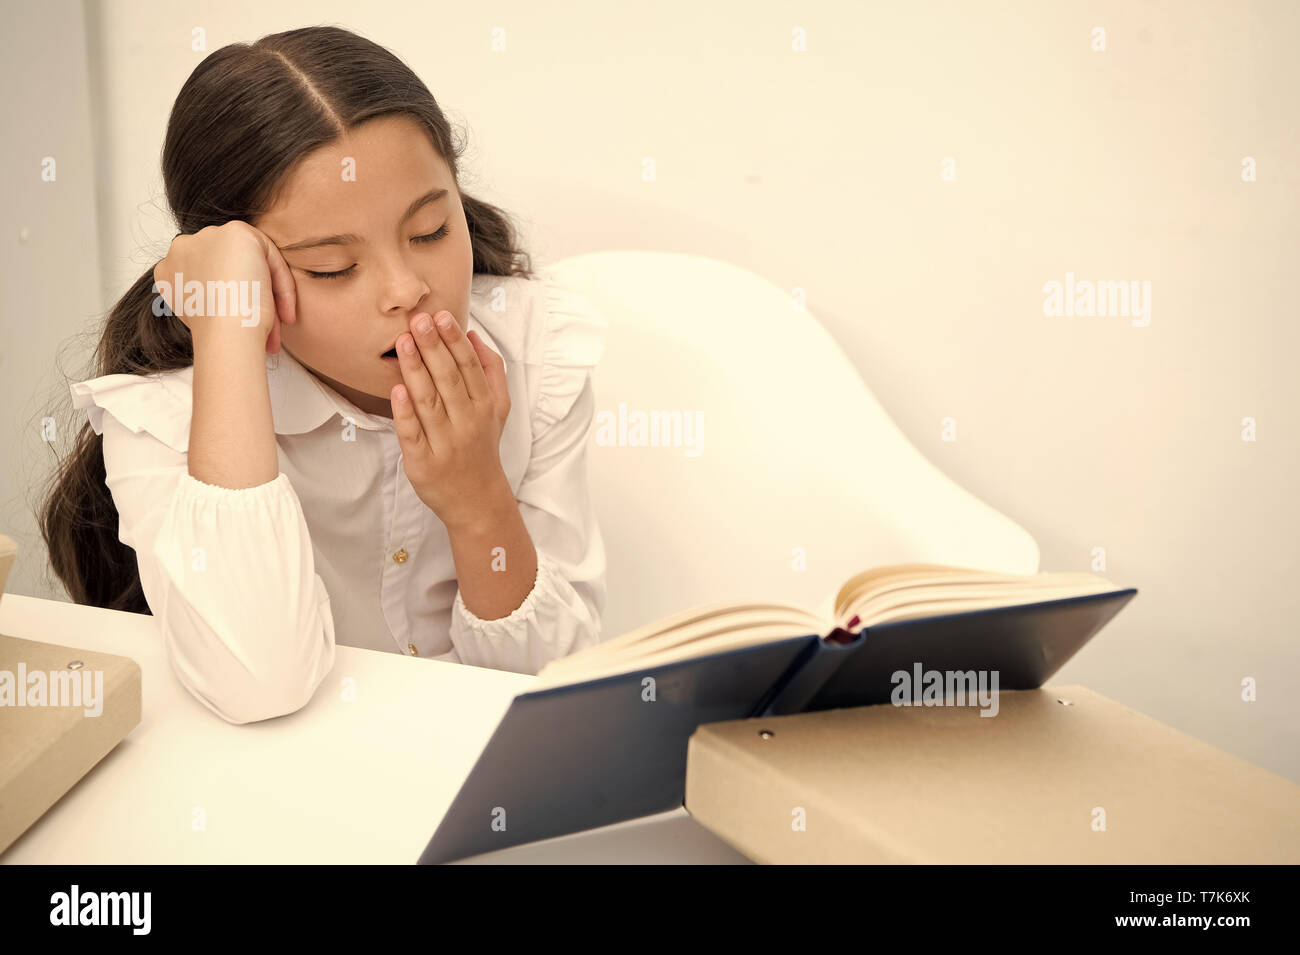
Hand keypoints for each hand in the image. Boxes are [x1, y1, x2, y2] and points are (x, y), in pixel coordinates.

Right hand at [153, 220, 296, 354]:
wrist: (226, 333)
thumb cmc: (219, 334)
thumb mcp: (205, 315)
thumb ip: (210, 298)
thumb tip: (231, 303)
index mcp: (169, 273)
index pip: (208, 279)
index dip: (230, 304)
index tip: (246, 328)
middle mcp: (181, 250)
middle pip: (228, 268)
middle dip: (250, 298)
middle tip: (267, 330)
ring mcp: (207, 237)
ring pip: (249, 261)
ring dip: (267, 293)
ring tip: (277, 329)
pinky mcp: (237, 232)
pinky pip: (268, 253)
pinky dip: (281, 282)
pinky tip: (283, 312)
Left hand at [392, 310, 512, 528]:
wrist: (477, 499)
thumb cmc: (482, 447)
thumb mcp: (499, 409)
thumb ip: (492, 371)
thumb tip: (475, 336)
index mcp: (485, 406)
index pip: (469, 367)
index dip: (454, 340)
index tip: (441, 316)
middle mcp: (467, 422)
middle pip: (449, 379)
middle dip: (434, 347)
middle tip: (418, 320)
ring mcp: (445, 443)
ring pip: (429, 401)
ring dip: (416, 370)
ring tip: (403, 342)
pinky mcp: (423, 462)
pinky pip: (413, 433)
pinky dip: (405, 412)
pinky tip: (397, 389)